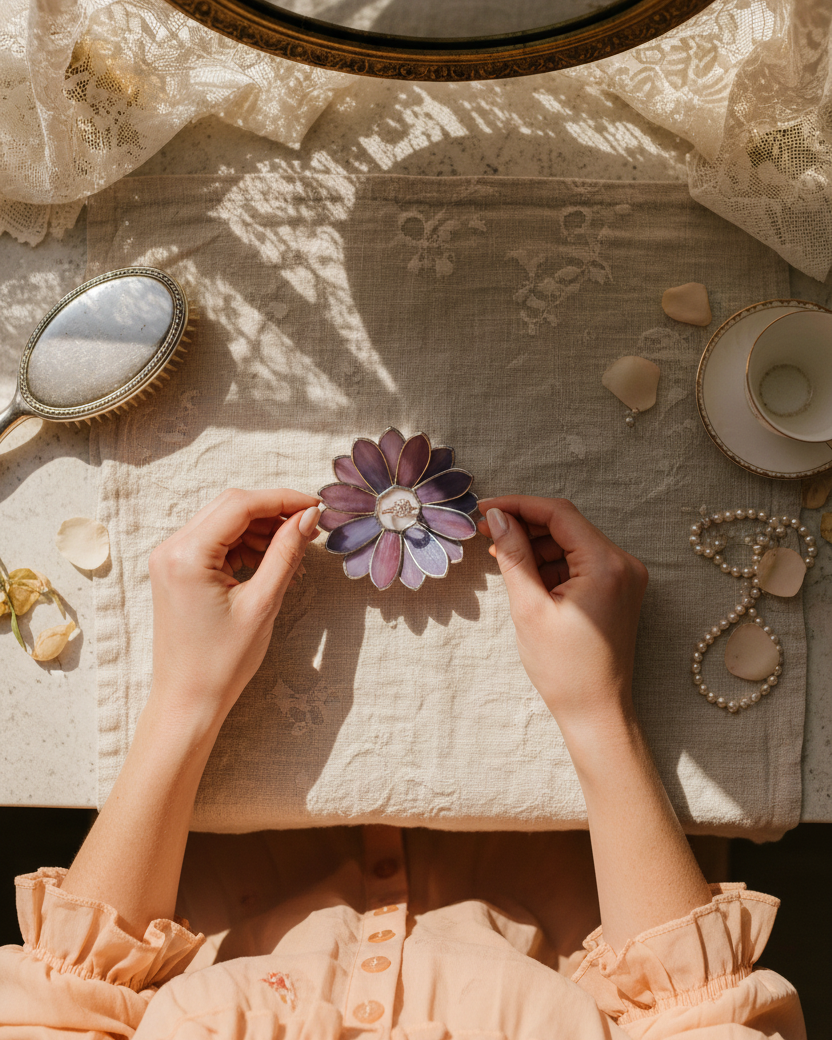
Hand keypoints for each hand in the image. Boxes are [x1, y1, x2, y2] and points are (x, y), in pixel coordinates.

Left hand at [147, 488, 321, 727]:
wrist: (189, 700)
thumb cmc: (221, 662)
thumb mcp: (262, 603)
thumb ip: (286, 553)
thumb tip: (309, 517)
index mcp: (186, 555)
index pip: (241, 505)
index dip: (283, 500)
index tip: (316, 506)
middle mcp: (171, 549)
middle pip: (231, 507)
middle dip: (274, 513)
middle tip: (311, 527)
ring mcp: (171, 558)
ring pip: (225, 522)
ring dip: (262, 530)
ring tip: (295, 553)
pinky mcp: (177, 570)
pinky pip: (217, 542)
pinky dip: (247, 546)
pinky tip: (272, 564)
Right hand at [478, 496, 647, 734]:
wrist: (595, 711)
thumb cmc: (564, 669)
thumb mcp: (529, 608)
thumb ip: (514, 556)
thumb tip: (498, 518)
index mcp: (607, 565)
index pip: (559, 514)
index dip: (518, 505)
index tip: (485, 509)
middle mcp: (623, 564)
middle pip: (566, 525)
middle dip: (524, 525)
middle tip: (486, 531)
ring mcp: (623, 577)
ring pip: (571, 542)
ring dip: (536, 545)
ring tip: (500, 556)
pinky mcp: (616, 589)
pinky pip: (579, 561)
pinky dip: (551, 563)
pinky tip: (524, 573)